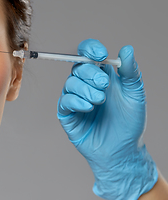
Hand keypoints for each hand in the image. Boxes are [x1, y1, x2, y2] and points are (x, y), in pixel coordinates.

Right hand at [57, 39, 157, 199]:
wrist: (122, 150)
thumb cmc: (129, 123)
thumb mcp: (135, 94)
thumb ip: (130, 72)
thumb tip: (126, 49)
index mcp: (101, 76)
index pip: (88, 54)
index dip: (90, 49)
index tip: (100, 54)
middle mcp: (86, 85)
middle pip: (78, 66)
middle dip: (91, 73)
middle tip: (105, 84)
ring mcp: (76, 99)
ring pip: (70, 83)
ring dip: (86, 89)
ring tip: (100, 101)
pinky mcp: (67, 114)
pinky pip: (65, 101)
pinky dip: (76, 101)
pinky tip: (89, 108)